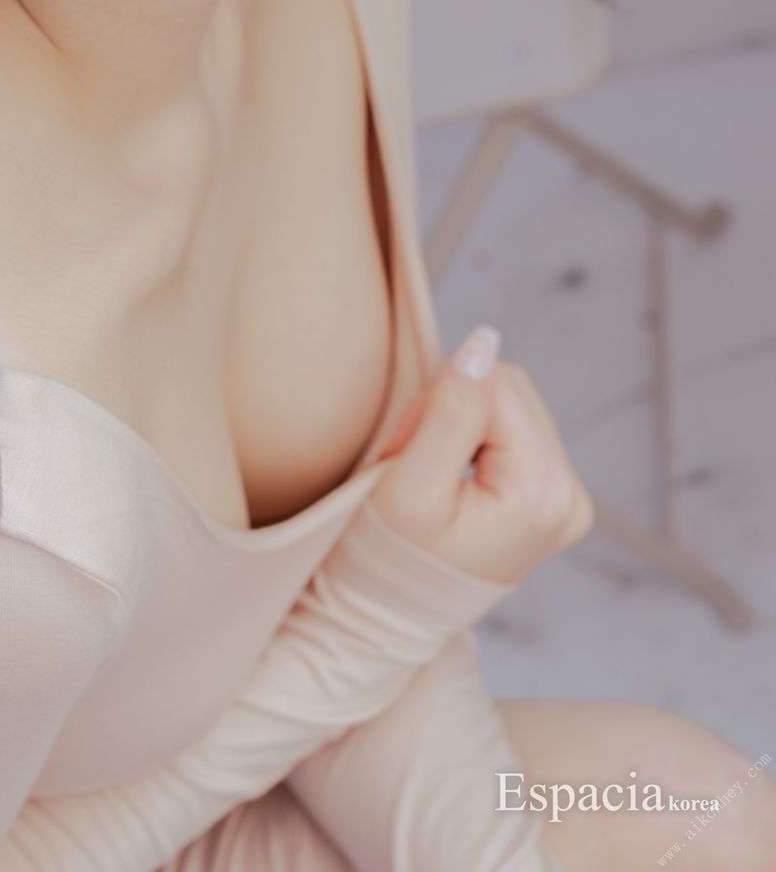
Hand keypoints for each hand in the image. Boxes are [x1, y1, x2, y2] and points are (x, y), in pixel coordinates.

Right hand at [370, 325, 594, 584]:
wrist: (388, 620)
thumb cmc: (388, 560)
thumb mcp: (409, 484)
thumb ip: (450, 410)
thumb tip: (485, 338)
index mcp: (544, 494)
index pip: (493, 386)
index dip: (436, 404)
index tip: (403, 454)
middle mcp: (571, 496)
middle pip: (510, 388)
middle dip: (452, 409)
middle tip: (411, 461)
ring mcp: (568, 501)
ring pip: (512, 401)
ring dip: (462, 421)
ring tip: (429, 471)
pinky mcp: (555, 499)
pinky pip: (518, 428)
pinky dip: (477, 438)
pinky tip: (454, 476)